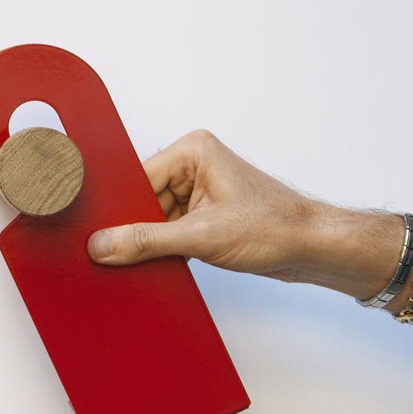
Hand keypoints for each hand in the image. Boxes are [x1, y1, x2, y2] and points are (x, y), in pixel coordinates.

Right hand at [87, 130, 319, 281]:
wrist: (314, 248)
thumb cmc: (275, 228)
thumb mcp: (202, 237)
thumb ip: (147, 241)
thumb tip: (103, 245)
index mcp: (192, 152)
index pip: (136, 179)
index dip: (118, 210)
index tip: (98, 235)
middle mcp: (193, 165)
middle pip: (141, 199)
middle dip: (134, 227)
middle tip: (118, 253)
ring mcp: (198, 190)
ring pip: (151, 217)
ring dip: (150, 241)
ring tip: (151, 258)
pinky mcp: (202, 213)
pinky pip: (167, 229)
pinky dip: (163, 248)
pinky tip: (164, 261)